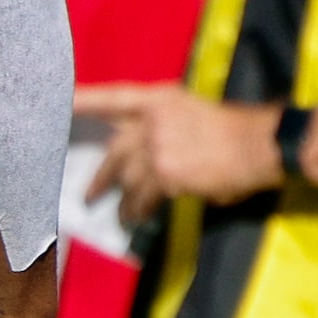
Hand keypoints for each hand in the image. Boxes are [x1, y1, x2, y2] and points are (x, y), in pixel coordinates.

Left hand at [79, 82, 279, 224]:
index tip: (61, 102)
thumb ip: (166, 126)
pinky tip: (137, 219)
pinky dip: (140, 209)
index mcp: (160, 98)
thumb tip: (152, 152)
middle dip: (102, 175)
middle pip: (116, 149)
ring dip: (124, 201)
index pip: (115, 98)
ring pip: (129, 178)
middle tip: (89, 194)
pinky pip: (145, 196)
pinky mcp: (166, 175)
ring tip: (121, 216)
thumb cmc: (233, 128)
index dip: (87, 100)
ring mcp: (157, 148)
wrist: (257, 145)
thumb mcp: (192, 112)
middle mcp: (152, 121)